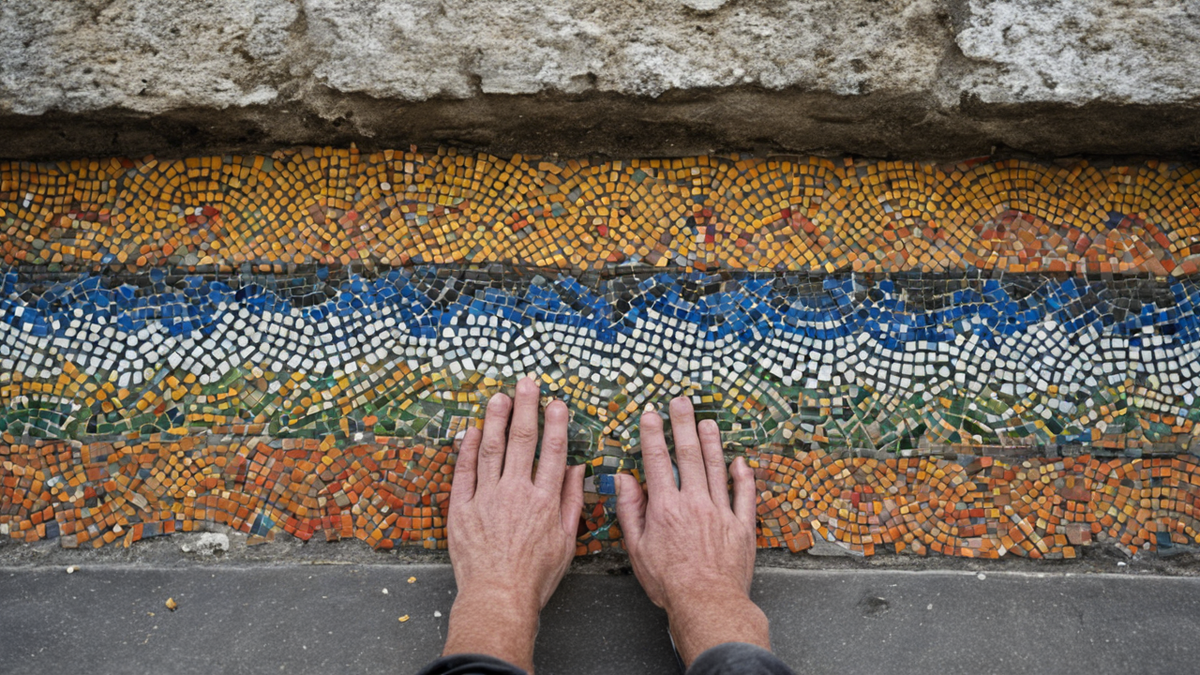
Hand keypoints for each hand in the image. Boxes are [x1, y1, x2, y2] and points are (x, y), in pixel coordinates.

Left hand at [442, 377, 585, 671]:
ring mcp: (486, 498)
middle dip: (525, 409)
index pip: (552, 452)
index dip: (555, 423)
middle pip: (521, 441)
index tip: (556, 402)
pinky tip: (470, 431)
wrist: (497, 597)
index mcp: (544, 501)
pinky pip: (464, 472)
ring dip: (495, 420)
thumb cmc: (535, 577)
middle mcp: (516, 493)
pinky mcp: (462, 509)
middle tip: (525, 383)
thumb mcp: (566, 542)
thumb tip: (575, 471)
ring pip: (491, 449)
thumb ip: (571, 503)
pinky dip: (466, 449)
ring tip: (498, 397)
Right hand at [616, 397, 768, 666]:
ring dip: (712, 442)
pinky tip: (740, 462)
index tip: (651, 414)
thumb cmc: (668, 582)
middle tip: (681, 401)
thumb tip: (625, 480)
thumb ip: (630, 511)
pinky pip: (744, 495)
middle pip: (689, 455)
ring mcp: (721, 512)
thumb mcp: (637, 549)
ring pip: (717, 468)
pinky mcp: (742, 526)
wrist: (706, 603)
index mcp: (666, 507)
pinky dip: (743, 477)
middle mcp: (694, 502)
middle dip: (683, 424)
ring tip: (707, 422)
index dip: (653, 434)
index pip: (657, 461)